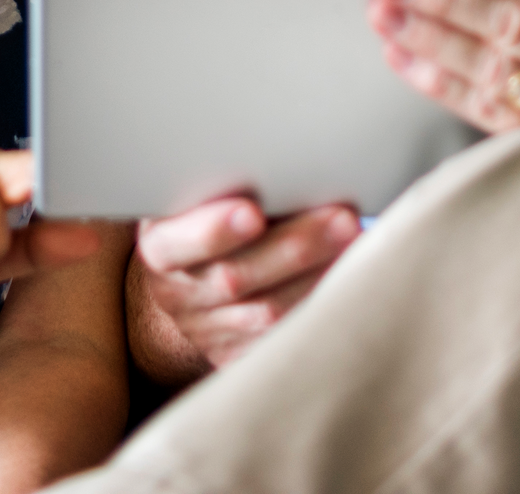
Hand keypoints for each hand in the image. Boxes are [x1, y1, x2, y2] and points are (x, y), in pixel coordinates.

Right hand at [129, 197, 360, 379]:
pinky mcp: (238, 357)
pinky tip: (349, 282)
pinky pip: (282, 340)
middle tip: (343, 218)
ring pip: (265, 314)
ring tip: (358, 246)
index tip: (251, 212)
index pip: (178, 243)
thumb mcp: (196, 196)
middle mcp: (179, 295)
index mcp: (161, 248)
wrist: (190, 277)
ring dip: (318, 278)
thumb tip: (285, 163)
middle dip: (294, 248)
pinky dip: (318, 308)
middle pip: (235, 278)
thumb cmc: (204, 216)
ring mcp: (208, 333)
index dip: (213, 230)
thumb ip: (226, 185)